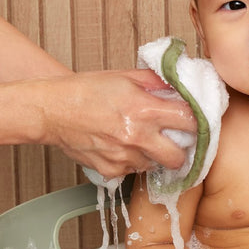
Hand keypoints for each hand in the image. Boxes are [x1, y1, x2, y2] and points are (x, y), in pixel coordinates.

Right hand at [41, 69, 195, 178]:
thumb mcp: (124, 77)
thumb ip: (156, 82)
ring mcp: (123, 157)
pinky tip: (120, 146)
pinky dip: (132, 161)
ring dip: (154, 155)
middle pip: (179, 157)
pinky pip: (132, 171)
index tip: (195, 122)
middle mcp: (136, 136)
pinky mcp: (110, 171)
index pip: (190, 122)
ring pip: (155, 165)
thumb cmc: (85, 90)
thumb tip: (180, 84)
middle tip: (175, 141)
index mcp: (144, 109)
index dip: (196, 122)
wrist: (52, 110)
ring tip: (141, 140)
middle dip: (181, 150)